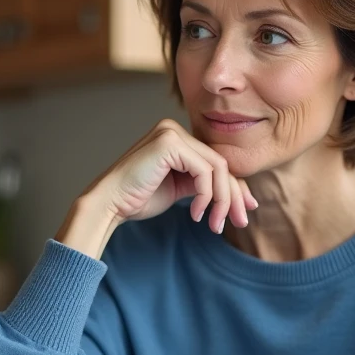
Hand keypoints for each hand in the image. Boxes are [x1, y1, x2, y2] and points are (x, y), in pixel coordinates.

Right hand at [56, 119, 257, 259]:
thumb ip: (203, 183)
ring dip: (221, 200)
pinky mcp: (170, 143)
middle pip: (220, 163)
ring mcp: (171, 133)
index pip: (215, 161)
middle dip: (234, 196)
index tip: (244, 212)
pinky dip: (206, 196)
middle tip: (241, 222)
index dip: (234, 187)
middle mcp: (174, 129)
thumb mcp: (179, 188)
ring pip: (217, 167)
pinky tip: (195, 214)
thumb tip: (240, 194)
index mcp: (176, 138)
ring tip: (215, 225)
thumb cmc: (137, 199)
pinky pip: (205, 171)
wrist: (109, 204)